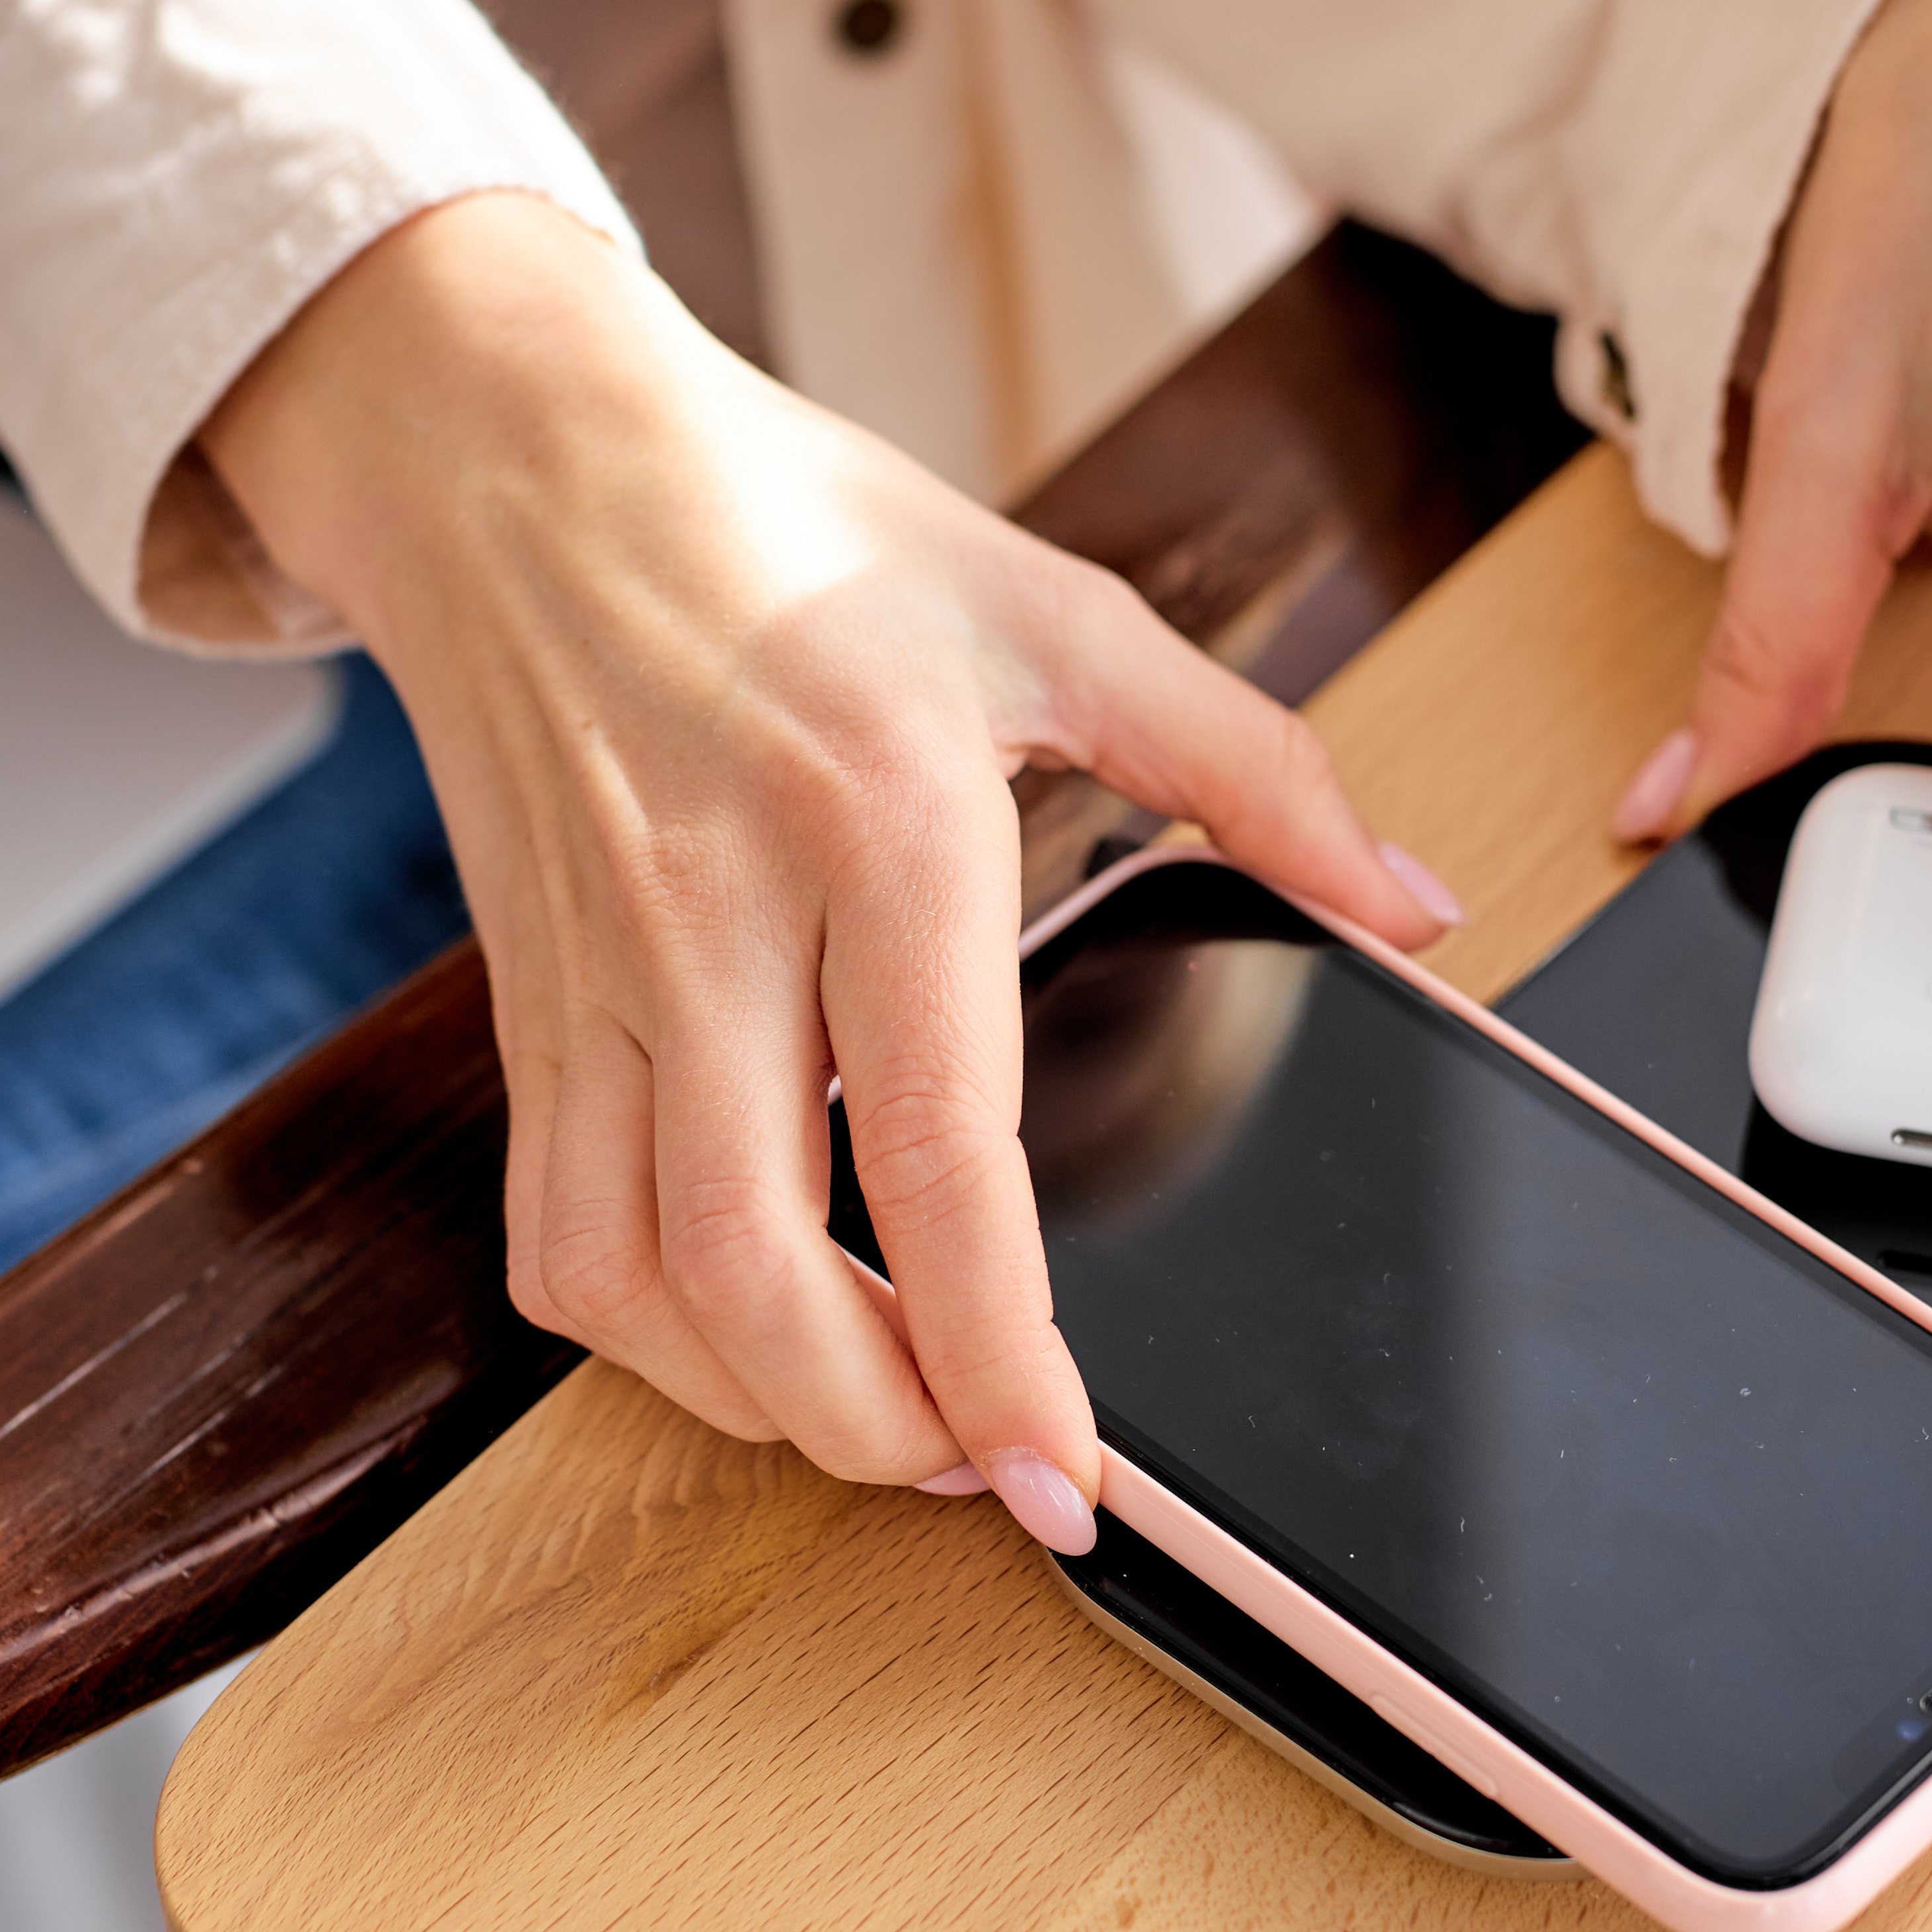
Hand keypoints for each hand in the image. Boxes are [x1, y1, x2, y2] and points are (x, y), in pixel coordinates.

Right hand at [201, 193, 1461, 1544]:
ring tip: (884, 1418)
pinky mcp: (521, 1004)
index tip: (1062, 1479)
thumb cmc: (790, 522)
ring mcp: (595, 970)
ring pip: (637, 1284)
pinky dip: (645, 1332)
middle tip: (983, 1472)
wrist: (515, 452)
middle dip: (876, 1430)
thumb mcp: (1051, 608)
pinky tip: (742, 1328)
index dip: (997, 1351)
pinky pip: (553, 1232)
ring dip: (760, 1402)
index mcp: (877, 816)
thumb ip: (1251, 767)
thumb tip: (1417, 904)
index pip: (935, 1150)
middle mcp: (715, 912)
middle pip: (754, 1271)